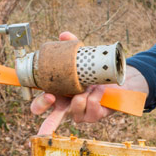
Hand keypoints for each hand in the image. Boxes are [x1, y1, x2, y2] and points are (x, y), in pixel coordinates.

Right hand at [30, 31, 148, 134]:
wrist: (116, 79)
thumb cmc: (92, 72)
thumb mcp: (81, 59)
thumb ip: (70, 48)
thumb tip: (63, 35)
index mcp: (58, 96)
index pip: (40, 106)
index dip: (39, 105)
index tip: (48, 95)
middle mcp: (67, 107)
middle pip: (52, 120)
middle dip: (49, 119)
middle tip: (53, 98)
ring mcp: (81, 113)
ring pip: (75, 112)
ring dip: (81, 98)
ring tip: (89, 86)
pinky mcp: (94, 116)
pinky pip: (92, 109)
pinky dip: (95, 97)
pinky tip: (100, 90)